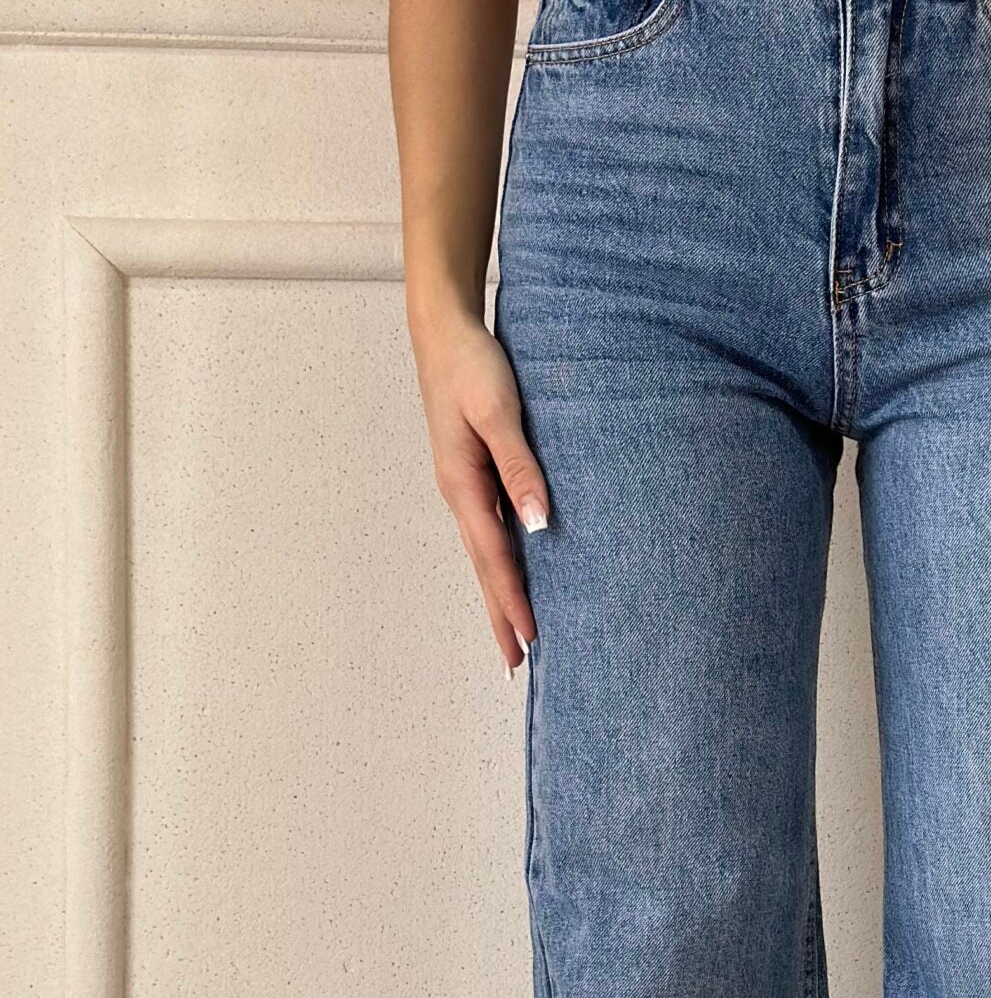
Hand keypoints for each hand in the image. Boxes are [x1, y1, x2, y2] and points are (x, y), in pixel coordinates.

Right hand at [409, 305, 548, 675]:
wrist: (445, 331)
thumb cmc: (473, 366)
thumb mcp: (499, 413)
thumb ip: (520, 468)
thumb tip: (538, 524)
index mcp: (463, 485)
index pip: (494, 558)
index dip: (513, 601)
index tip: (529, 641)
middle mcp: (461, 493)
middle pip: (485, 568)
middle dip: (501, 616)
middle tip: (515, 666)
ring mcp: (465, 486)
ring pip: (487, 553)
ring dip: (501, 595)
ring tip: (517, 635)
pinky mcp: (474, 474)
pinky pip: (491, 530)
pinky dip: (502, 562)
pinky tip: (516, 575)